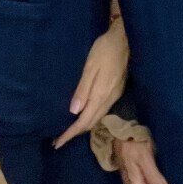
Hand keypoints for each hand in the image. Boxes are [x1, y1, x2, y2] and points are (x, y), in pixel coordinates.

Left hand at [55, 23, 127, 147]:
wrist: (125, 40)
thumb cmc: (104, 50)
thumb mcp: (90, 67)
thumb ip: (83, 89)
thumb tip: (73, 112)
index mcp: (100, 95)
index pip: (83, 121)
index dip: (70, 134)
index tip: (57, 143)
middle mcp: (108, 100)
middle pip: (90, 123)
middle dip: (75, 134)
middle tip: (58, 140)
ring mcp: (113, 97)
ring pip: (97, 119)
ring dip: (82, 127)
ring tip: (68, 131)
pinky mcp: (116, 92)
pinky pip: (101, 112)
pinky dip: (90, 118)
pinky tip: (83, 115)